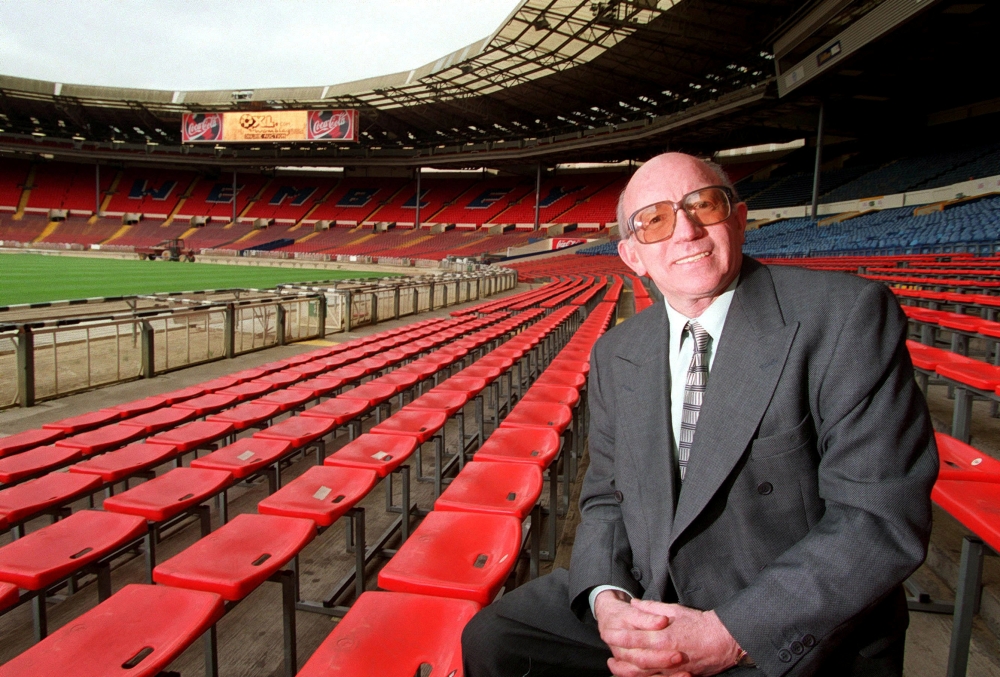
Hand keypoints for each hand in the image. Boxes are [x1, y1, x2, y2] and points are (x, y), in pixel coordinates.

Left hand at [602, 599, 742, 676]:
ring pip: (644, 674)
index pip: (634, 639)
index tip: (607, 634)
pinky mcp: (679, 676)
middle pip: (635, 660)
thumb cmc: (699, 623)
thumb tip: (634, 603)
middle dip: (619, 657)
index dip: (619, 637)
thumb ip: (652, 608)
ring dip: (627, 672)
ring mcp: (672, 669)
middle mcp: (665, 655)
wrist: (724, 640)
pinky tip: (635, 675)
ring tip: (615, 667)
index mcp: (663, 636)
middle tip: (608, 658)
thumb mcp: (675, 610)